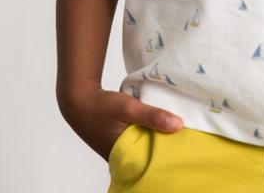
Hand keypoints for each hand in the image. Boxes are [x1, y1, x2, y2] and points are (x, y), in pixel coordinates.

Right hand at [58, 84, 184, 162]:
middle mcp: (121, 157)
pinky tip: (159, 124)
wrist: (79, 99)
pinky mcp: (118, 138)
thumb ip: (152, 116)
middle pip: (147, 156)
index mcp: (122, 158)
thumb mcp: (128, 108)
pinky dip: (147, 132)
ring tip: (176, 132)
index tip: (183, 151)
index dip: (165, 159)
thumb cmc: (101, 106)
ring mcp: (119, 147)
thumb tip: (179, 125)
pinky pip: (138, 138)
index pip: (149, 164)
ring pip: (143, 146)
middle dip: (163, 148)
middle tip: (184, 141)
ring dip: (155, 138)